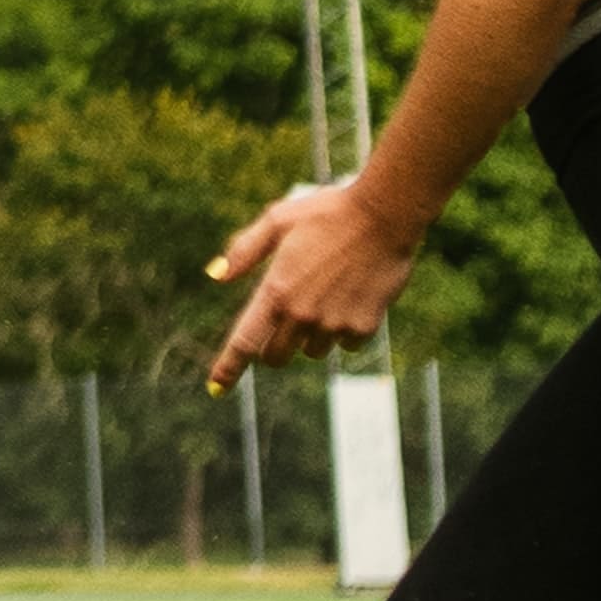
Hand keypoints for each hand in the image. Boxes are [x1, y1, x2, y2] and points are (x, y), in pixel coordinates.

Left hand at [204, 177, 421, 392]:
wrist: (384, 215)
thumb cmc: (327, 213)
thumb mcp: (278, 221)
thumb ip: (245, 251)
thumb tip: (217, 275)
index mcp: (276, 291)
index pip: (244, 342)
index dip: (228, 368)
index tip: (216, 388)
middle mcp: (302, 314)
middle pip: (276, 356)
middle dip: (273, 346)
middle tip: (284, 320)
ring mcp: (334, 323)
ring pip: (312, 351)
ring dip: (311, 335)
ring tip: (326, 296)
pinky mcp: (364, 326)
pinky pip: (346, 345)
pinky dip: (344, 331)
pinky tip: (351, 299)